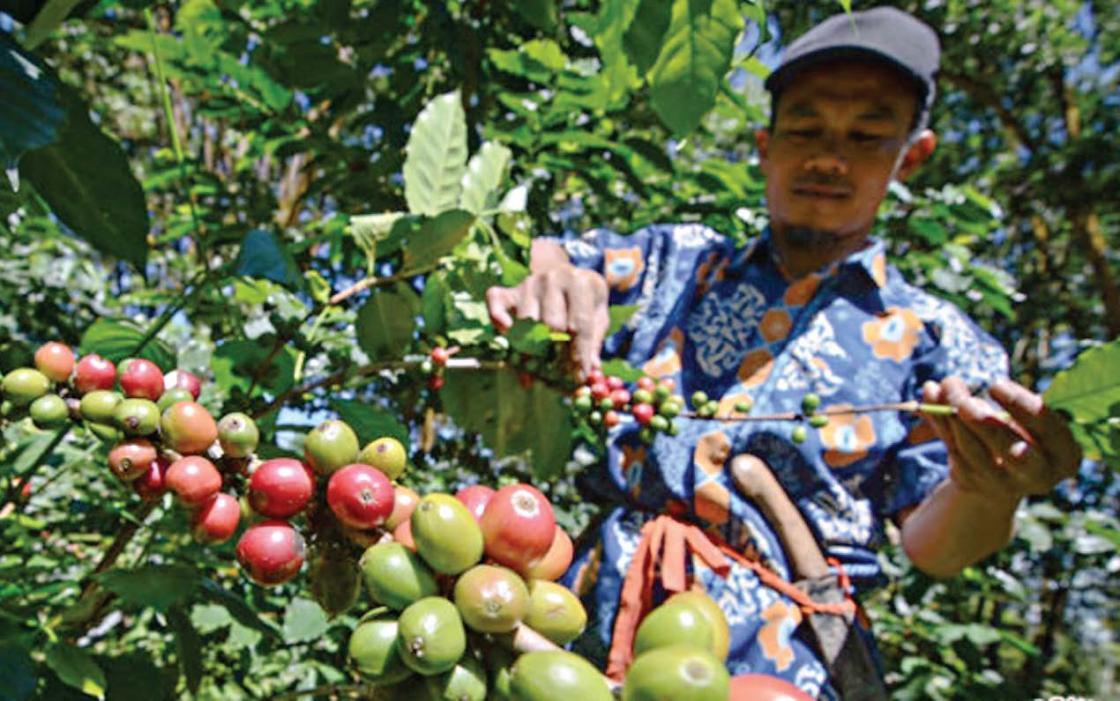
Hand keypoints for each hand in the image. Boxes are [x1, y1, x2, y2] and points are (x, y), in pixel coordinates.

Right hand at [485, 242, 609, 380]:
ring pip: (526, 321)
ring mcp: (528, 284)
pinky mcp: (509, 291)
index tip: (579, 376)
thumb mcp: (597, 313)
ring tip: (538, 366)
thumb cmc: (584, 299)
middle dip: (558, 353)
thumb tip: (592, 368)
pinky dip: (497, 319)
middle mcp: (552, 279)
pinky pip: (495, 304)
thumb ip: (594, 339)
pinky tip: (506, 333)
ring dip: (531, 347)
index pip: (580, 324)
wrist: (565, 273)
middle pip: (552, 324)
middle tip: (561, 374)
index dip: (580, 353)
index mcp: (579, 283)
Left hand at [922, 377, 1081, 499]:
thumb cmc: (1020, 432)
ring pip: (973, 452)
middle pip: (1012, 452)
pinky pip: (952, 452)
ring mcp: (1003, 485)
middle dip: (987, 425)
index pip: (1048, 429)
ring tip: (944, 386)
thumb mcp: (1021, 416)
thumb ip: (992, 399)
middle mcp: (1039, 476)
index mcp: (1065, 456)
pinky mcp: (973, 484)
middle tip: (965, 402)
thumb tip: (938, 387)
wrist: (1002, 472)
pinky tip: (929, 402)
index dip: (1021, 406)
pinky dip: (939, 423)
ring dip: (953, 417)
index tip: (995, 385)